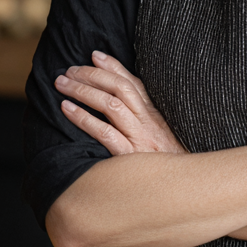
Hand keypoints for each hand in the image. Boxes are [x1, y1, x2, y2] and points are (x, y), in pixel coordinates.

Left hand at [55, 52, 185, 155]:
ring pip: (110, 105)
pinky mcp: (128, 157)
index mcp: (156, 117)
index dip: (114, 67)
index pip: (134, 84)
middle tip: (70, 70)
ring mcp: (139, 138)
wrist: (184, 191)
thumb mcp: (164, 140)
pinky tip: (67, 109)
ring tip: (63, 84)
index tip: (95, 55)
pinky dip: (84, 118)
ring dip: (83, 90)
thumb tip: (124, 107)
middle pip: (119, 88)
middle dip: (93, 74)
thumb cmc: (169, 166)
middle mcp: (148, 123)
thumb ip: (147, 123)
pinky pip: (104, 133)